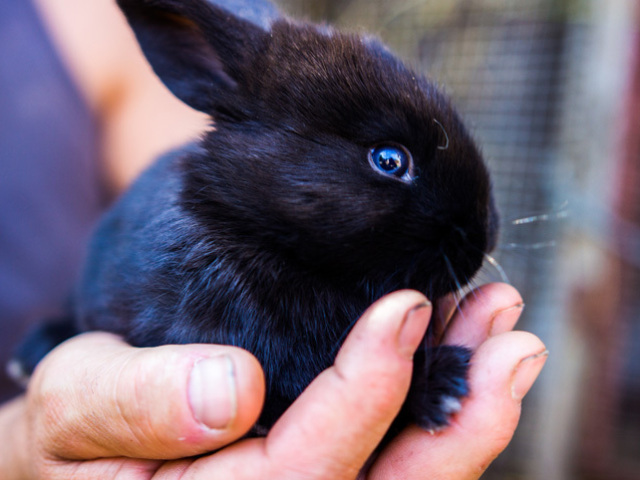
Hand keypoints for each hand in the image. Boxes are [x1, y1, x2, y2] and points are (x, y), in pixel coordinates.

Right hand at [0, 284, 545, 478]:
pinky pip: (394, 455)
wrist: (80, 446)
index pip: (305, 470)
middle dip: (459, 419)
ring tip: (504, 334)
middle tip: (512, 341)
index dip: (365, 393)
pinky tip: (461, 350)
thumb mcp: (77, 405)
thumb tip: (229, 390)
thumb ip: (136, 404)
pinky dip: (438, 404)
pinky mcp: (322, 473)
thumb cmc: (71, 429)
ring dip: (464, 405)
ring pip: (405, 474)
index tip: (404, 311)